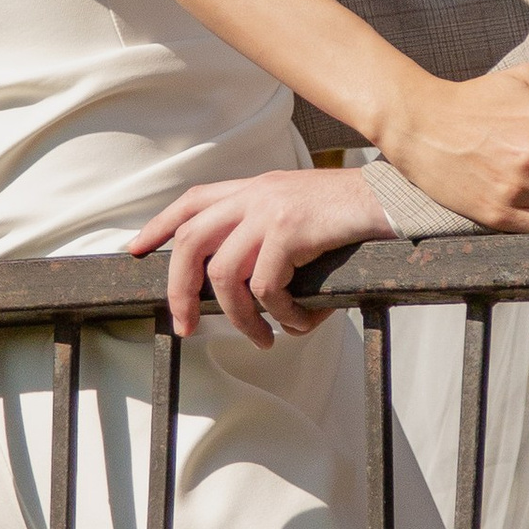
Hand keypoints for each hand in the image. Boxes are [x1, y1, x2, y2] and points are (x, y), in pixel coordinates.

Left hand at [130, 165, 394, 345]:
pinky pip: (265, 287)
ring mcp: (269, 210)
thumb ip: (269, 232)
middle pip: (190, 242)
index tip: (135, 250)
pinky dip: (280, 314)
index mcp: (255, 189)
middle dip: (179, 291)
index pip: (192, 201)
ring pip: (224, 275)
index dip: (159, 226)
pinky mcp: (289, 230)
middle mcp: (255, 194)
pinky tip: (299, 321)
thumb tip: (247, 290)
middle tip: (186, 328)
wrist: (393, 201)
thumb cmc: (353, 217)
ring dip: (238, 319)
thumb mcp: (301, 213)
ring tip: (262, 339)